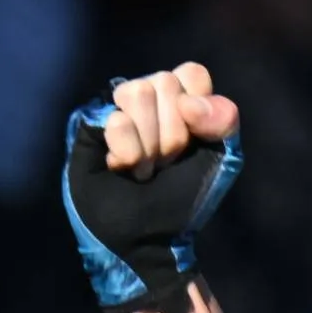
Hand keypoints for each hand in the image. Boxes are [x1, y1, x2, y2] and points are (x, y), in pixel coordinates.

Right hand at [65, 62, 244, 312]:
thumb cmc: (182, 200)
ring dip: (150, 146)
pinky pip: (116, 120)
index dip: (197, 111)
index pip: (191, 73)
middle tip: (165, 164)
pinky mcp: (88, 123)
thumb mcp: (221, 160)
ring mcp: (114, 108)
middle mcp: (145, 98)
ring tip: (144, 169)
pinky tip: (122, 169)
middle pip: (164, 83)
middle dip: (173, 135)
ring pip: (137, 93)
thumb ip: (223, 120)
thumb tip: (188, 103)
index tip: (194, 143)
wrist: (147, 239)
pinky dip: (128, 153)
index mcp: (178, 99)